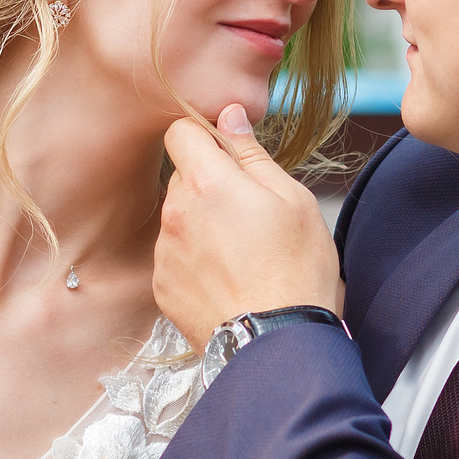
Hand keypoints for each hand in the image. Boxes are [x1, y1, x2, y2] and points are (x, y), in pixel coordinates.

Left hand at [158, 104, 343, 347]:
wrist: (277, 343)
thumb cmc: (297, 270)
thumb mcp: (292, 200)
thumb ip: (252, 153)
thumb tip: (229, 115)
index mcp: (207, 182)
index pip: (180, 132)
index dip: (204, 136)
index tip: (229, 155)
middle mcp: (175, 213)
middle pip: (182, 176)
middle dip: (209, 184)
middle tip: (250, 213)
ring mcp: (165, 253)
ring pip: (179, 218)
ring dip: (202, 224)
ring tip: (242, 255)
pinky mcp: (162, 287)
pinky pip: (175, 256)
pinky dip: (195, 260)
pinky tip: (228, 279)